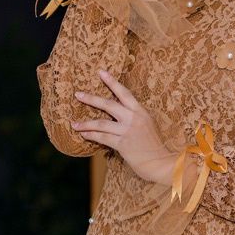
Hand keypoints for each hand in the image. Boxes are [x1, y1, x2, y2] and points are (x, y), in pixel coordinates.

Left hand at [72, 70, 175, 185]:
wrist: (160, 161)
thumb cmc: (154, 144)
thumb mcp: (148, 124)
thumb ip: (135, 116)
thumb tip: (118, 110)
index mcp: (141, 112)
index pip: (124, 93)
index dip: (112, 82)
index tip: (101, 72)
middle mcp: (134, 119)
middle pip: (109, 104)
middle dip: (91, 99)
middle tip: (78, 94)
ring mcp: (128, 131)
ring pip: (101, 123)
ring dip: (86, 123)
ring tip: (74, 124)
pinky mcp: (122, 144)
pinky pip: (102, 138)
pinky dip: (91, 135)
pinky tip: (83, 134)